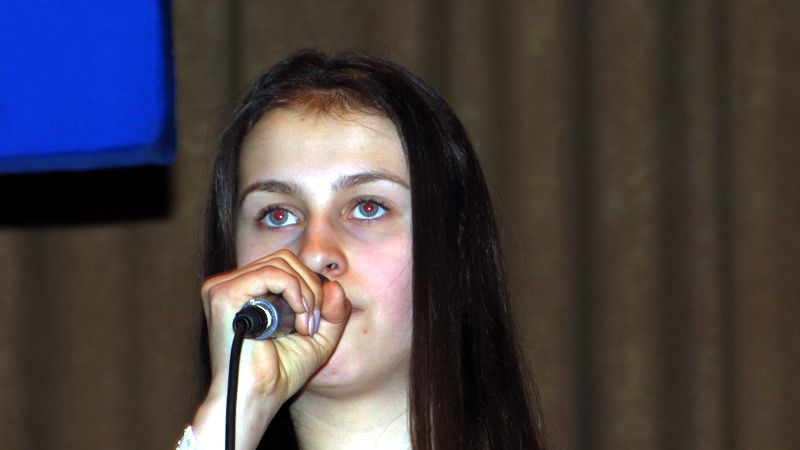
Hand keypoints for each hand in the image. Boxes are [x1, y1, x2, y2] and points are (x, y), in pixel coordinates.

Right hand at [191, 249, 350, 448]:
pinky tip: (299, 318)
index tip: (316, 321)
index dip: (311, 286)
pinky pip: (271, 273)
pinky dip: (294, 291)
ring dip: (305, 293)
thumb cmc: (280, 373)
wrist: (256, 398)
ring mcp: (222, 287)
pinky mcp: (223, 295)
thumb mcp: (318, 337)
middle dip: (311, 288)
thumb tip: (335, 284)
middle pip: (285, 259)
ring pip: (281, 263)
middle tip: (312, 324)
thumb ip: (332, 310)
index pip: (285, 264)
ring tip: (305, 326)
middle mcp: (229, 285)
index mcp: (245, 291)